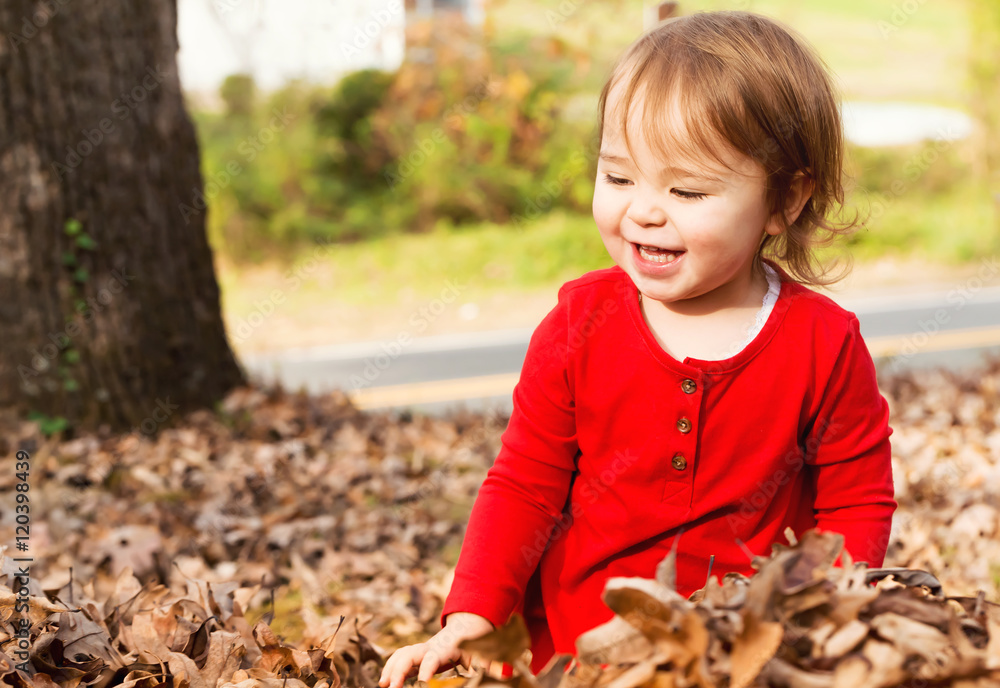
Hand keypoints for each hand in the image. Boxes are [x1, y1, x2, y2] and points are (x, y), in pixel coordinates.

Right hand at [378, 612, 494, 687]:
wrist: (471, 624)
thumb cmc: (479, 641)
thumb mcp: (487, 652)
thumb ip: (492, 663)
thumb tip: (503, 674)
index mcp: (448, 646)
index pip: (434, 656)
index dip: (428, 668)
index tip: (423, 680)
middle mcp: (432, 646)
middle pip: (410, 653)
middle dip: (399, 669)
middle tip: (392, 687)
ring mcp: (424, 648)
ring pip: (402, 654)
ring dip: (391, 668)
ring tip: (383, 685)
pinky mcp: (420, 654)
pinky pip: (402, 657)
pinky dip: (392, 667)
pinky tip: (386, 682)